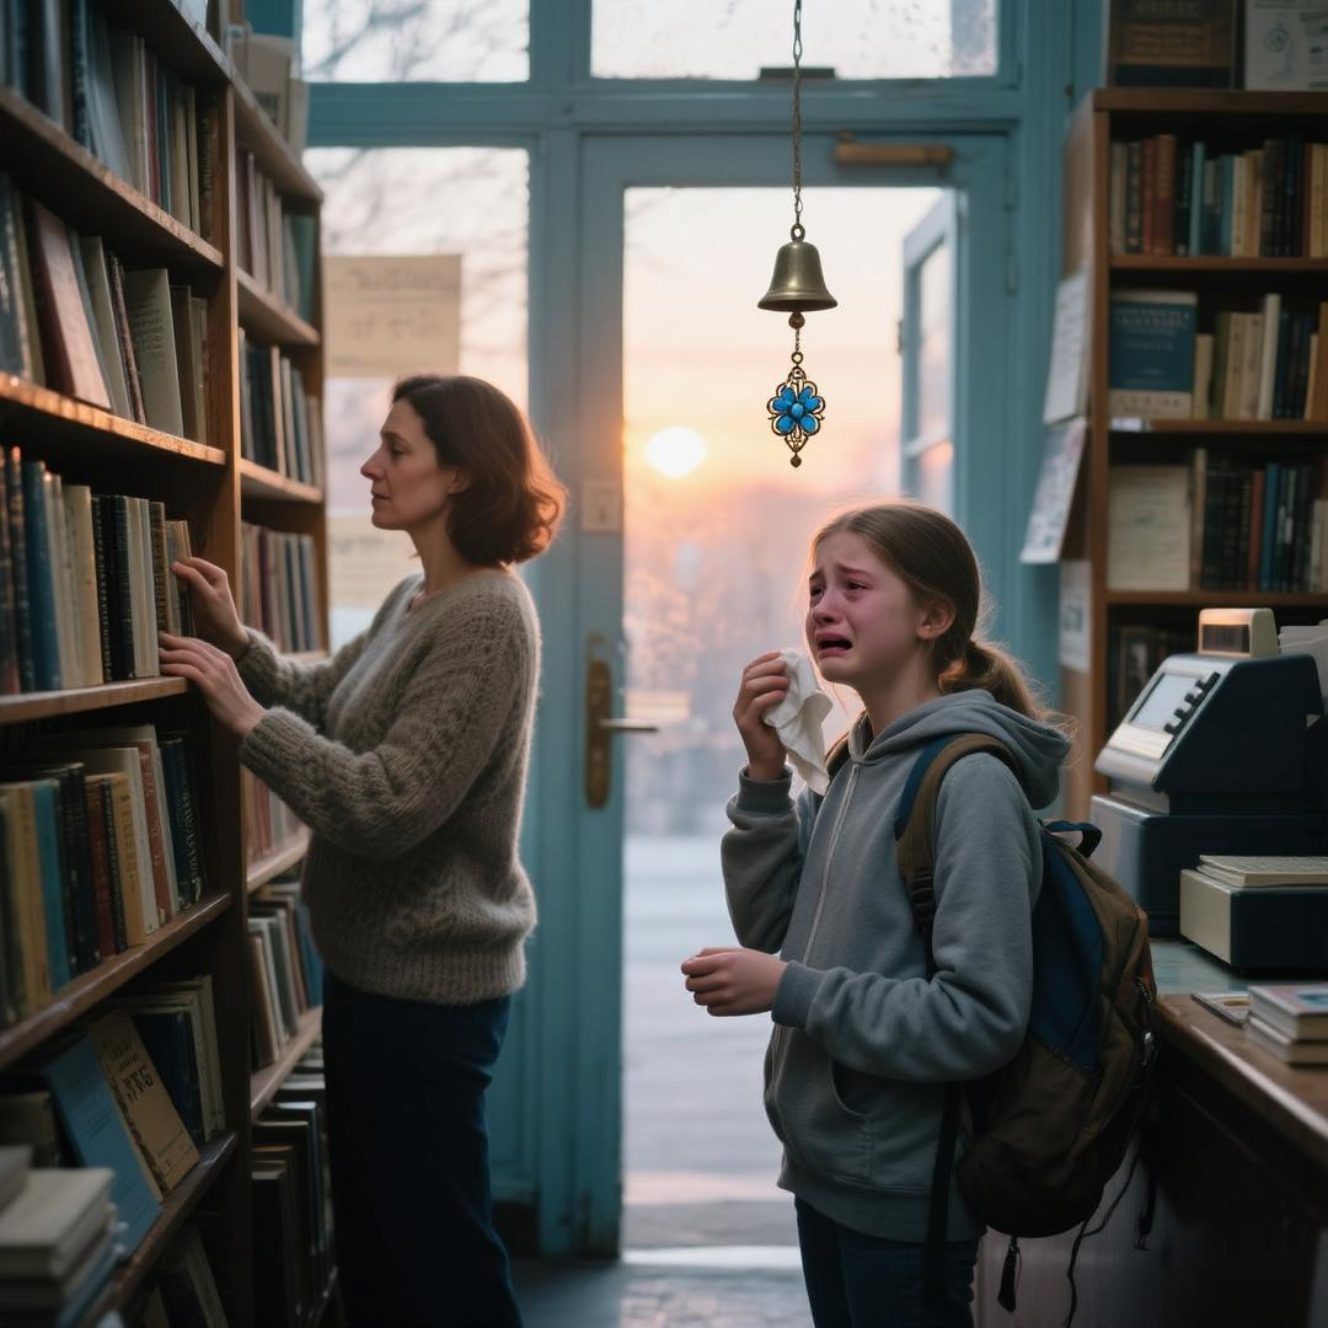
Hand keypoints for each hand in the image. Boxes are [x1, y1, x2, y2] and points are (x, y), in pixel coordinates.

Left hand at [159, 633, 265, 737]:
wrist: (247, 718)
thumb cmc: (233, 703)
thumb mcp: (224, 681)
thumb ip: (210, 671)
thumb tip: (188, 669)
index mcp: (226, 659)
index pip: (200, 643)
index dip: (182, 640)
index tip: (168, 640)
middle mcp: (222, 662)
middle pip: (193, 646)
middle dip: (173, 641)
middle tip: (158, 639)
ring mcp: (217, 673)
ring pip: (189, 655)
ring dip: (171, 654)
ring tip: (158, 655)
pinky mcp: (211, 685)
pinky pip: (189, 670)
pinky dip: (174, 667)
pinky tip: (165, 668)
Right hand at [169, 557, 247, 658]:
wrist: (225, 635)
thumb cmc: (221, 615)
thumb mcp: (208, 596)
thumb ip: (194, 579)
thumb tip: (175, 564)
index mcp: (216, 573)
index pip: (192, 561)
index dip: (178, 564)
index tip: (162, 569)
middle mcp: (208, 577)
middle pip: (186, 568)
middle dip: (174, 572)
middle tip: (159, 579)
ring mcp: (200, 586)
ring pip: (182, 578)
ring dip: (172, 581)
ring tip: (160, 587)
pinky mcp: (194, 596)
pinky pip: (181, 588)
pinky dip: (173, 590)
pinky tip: (165, 595)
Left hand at [681, 946, 787, 1016]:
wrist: (783, 984)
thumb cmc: (758, 965)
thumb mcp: (737, 952)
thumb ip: (712, 954)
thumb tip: (691, 962)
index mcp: (723, 961)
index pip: (689, 967)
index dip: (688, 968)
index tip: (694, 969)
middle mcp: (723, 979)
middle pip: (691, 984)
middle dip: (694, 981)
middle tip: (705, 979)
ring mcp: (727, 996)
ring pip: (699, 999)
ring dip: (703, 994)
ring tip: (715, 989)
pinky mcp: (733, 1010)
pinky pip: (711, 1010)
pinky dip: (713, 1005)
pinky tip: (724, 998)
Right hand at [733, 652, 788, 779]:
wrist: (770, 763)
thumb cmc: (779, 735)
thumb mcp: (782, 709)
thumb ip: (782, 692)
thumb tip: (796, 672)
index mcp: (746, 697)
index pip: (749, 671)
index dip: (764, 659)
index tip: (781, 654)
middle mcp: (740, 704)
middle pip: (748, 676)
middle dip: (768, 667)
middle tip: (786, 666)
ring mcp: (741, 714)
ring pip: (750, 687)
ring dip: (770, 680)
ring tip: (786, 681)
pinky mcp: (746, 725)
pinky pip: (756, 704)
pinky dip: (770, 696)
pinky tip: (782, 695)